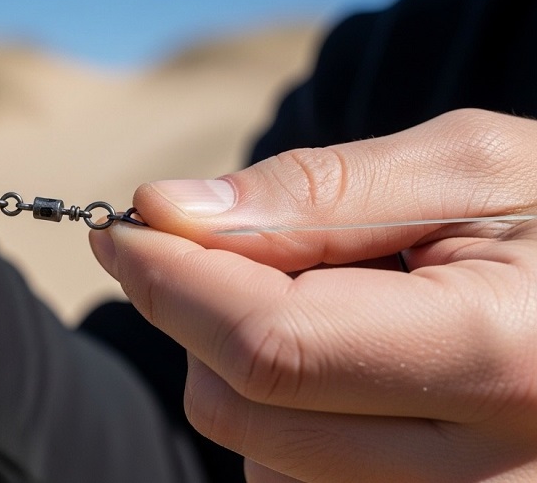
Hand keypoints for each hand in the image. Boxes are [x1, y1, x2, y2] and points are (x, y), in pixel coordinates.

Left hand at [90, 108, 536, 480]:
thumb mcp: (465, 169)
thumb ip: (315, 191)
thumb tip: (168, 210)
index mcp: (504, 355)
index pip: (273, 343)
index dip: (173, 283)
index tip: (124, 231)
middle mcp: (488, 475)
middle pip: (246, 410)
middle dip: (201, 318)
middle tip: (234, 250)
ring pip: (258, 456)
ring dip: (248, 370)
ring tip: (340, 307)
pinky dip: (286, 419)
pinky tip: (352, 368)